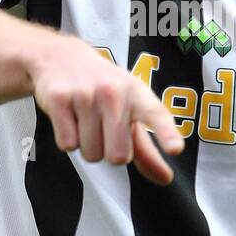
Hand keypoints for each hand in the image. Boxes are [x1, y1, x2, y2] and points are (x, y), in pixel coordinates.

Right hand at [26, 31, 184, 184]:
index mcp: (137, 94)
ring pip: (91, 153)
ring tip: (84, 119)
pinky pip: (68, 144)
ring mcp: (85, 94)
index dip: (167, 134)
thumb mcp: (130, 111)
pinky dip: (67, 138)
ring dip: (87, 145)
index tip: (176, 149)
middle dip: (109, 152)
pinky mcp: (59, 99)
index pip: (156, 115)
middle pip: (118, 156)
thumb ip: (147, 148)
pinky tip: (68, 117)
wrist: (60, 57)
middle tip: (103, 129)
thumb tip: (165, 179)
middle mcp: (113, 92)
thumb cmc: (103, 90)